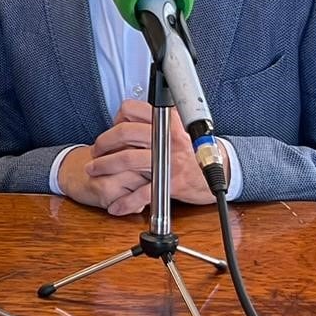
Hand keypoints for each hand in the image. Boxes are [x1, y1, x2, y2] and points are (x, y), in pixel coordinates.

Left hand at [69, 101, 219, 216]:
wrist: (221, 171)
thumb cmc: (194, 152)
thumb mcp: (177, 128)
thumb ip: (154, 124)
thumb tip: (125, 122)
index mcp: (167, 120)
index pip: (132, 109)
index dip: (116, 119)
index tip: (112, 130)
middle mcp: (168, 137)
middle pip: (124, 133)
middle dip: (103, 143)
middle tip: (95, 152)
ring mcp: (170, 159)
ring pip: (128, 159)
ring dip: (105, 167)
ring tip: (95, 172)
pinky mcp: (172, 182)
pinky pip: (142, 192)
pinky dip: (125, 201)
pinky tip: (116, 206)